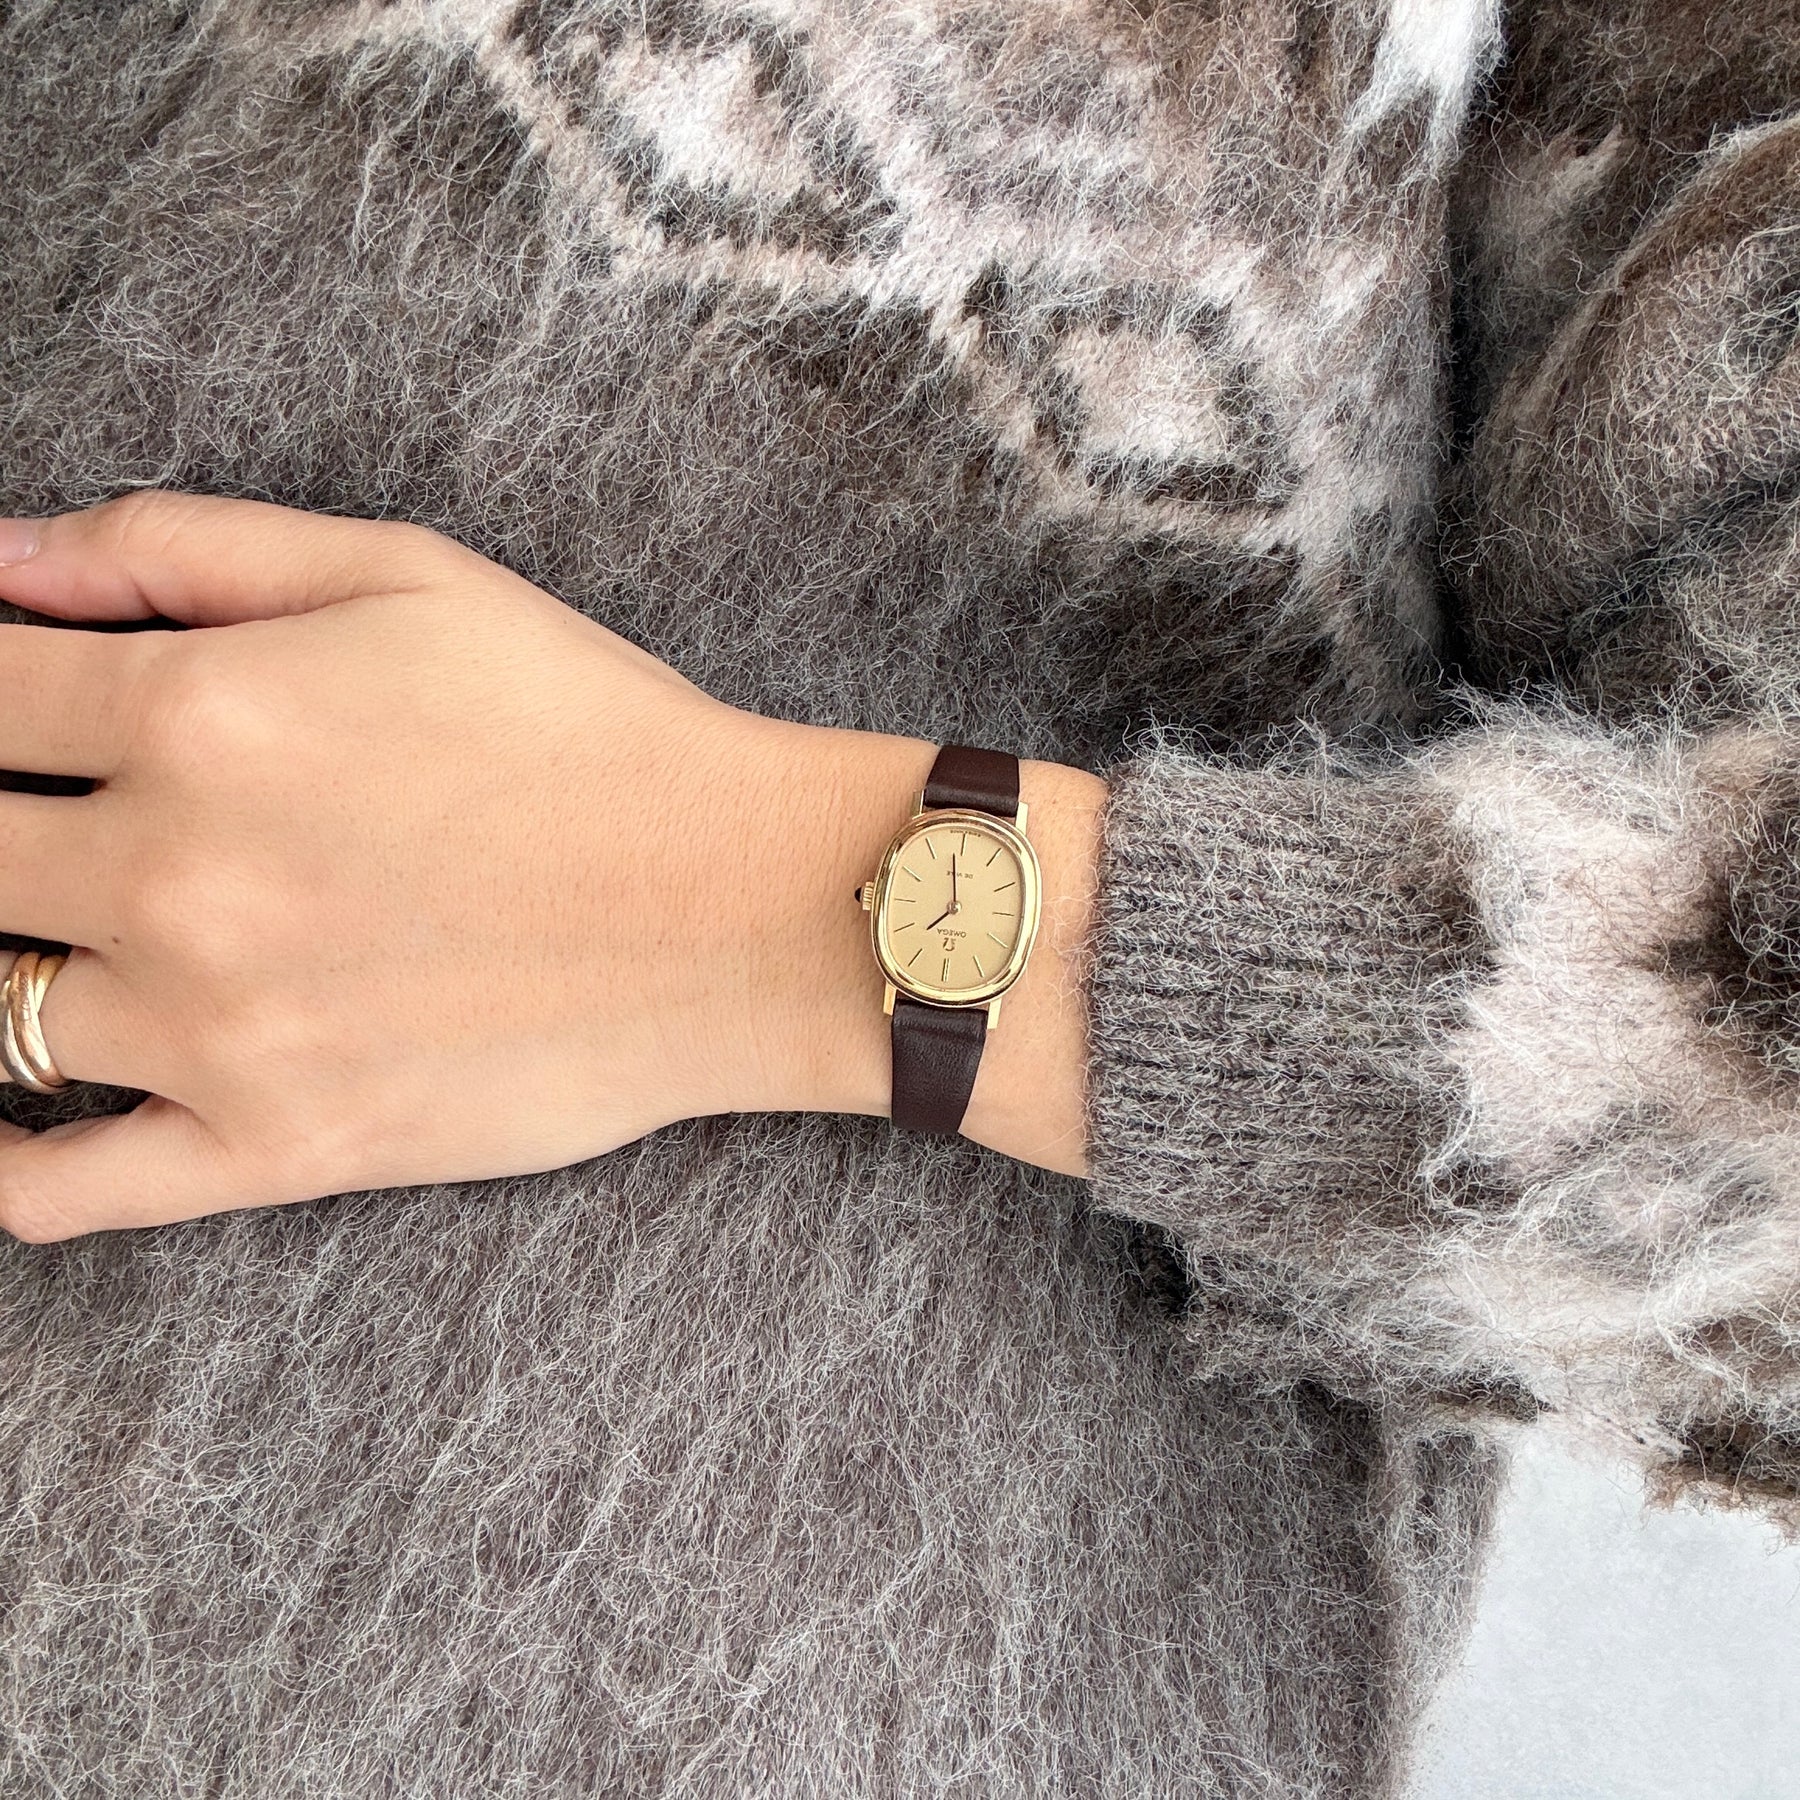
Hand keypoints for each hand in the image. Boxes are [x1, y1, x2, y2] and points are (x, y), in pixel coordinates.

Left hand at [0, 492, 1101, 1240]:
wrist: (744, 911)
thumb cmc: (594, 734)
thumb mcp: (411, 578)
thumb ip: (188, 546)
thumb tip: (0, 556)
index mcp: (201, 711)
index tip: (4, 718)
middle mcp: (178, 874)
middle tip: (48, 836)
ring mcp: (220, 1029)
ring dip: (19, 966)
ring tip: (94, 937)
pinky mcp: (279, 1148)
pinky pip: (62, 1189)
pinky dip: (7, 1168)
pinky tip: (10, 1132)